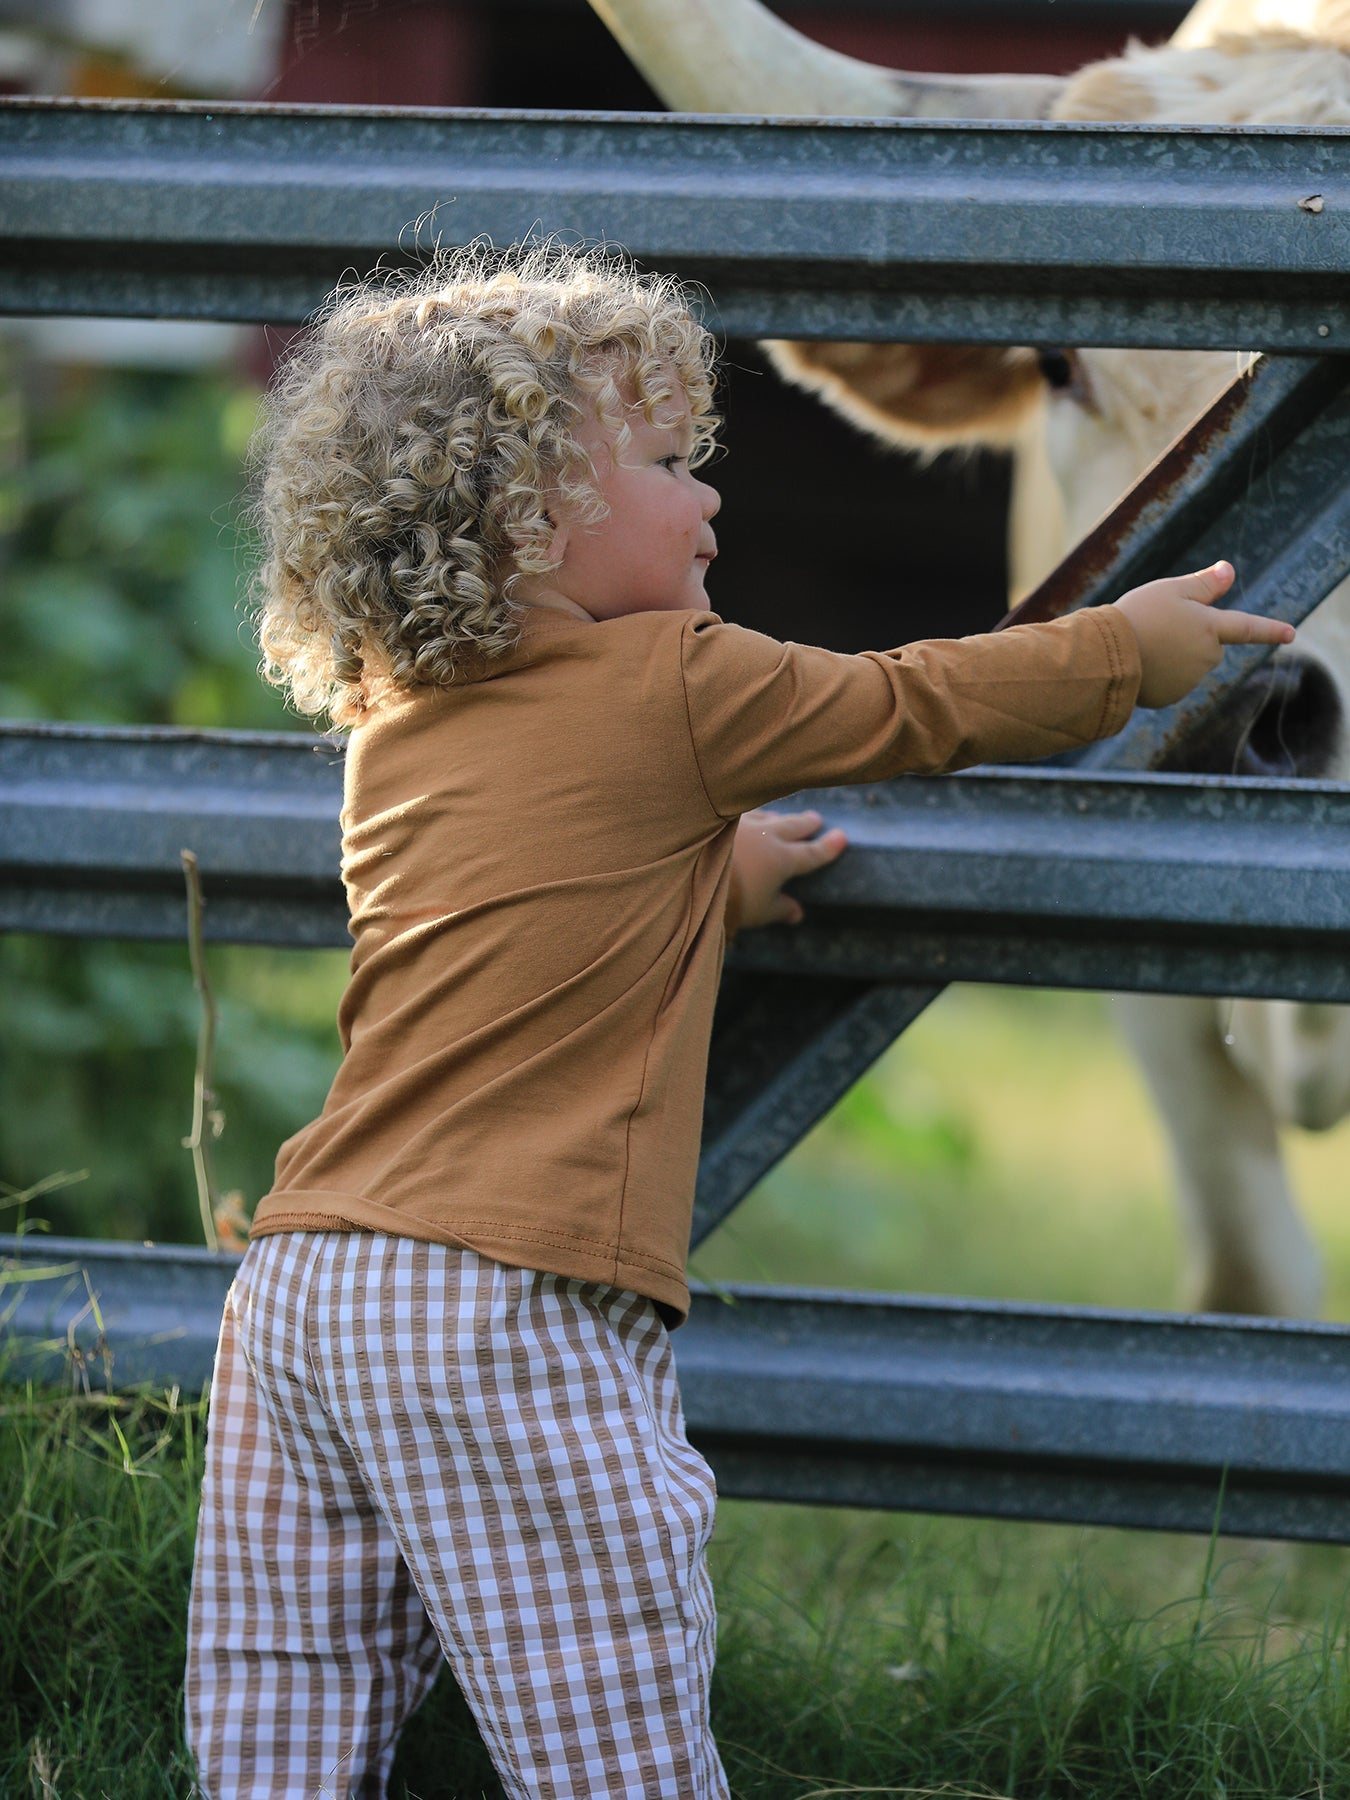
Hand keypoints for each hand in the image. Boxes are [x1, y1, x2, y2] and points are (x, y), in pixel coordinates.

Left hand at [729, 809, 847, 929]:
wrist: (692, 876)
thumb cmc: (731, 900)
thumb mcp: (759, 911)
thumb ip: (780, 909)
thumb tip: (797, 913)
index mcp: (782, 859)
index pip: (811, 853)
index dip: (828, 847)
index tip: (841, 838)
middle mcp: (767, 835)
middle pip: (793, 825)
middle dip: (806, 823)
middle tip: (816, 819)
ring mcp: (743, 822)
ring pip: (766, 814)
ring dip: (777, 816)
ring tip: (780, 816)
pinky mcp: (720, 817)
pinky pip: (741, 810)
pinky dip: (749, 812)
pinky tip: (744, 812)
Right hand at [1114, 561, 1294, 709]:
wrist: (1107, 656)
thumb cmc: (1138, 615)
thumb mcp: (1170, 590)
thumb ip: (1203, 585)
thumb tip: (1229, 571)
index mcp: (1210, 628)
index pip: (1247, 628)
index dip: (1269, 630)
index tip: (1290, 634)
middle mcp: (1206, 657)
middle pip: (1208, 646)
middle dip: (1190, 637)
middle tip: (1157, 627)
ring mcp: (1189, 680)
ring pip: (1187, 664)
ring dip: (1172, 655)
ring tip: (1143, 646)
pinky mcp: (1169, 696)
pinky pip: (1170, 682)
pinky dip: (1159, 674)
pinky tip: (1139, 665)